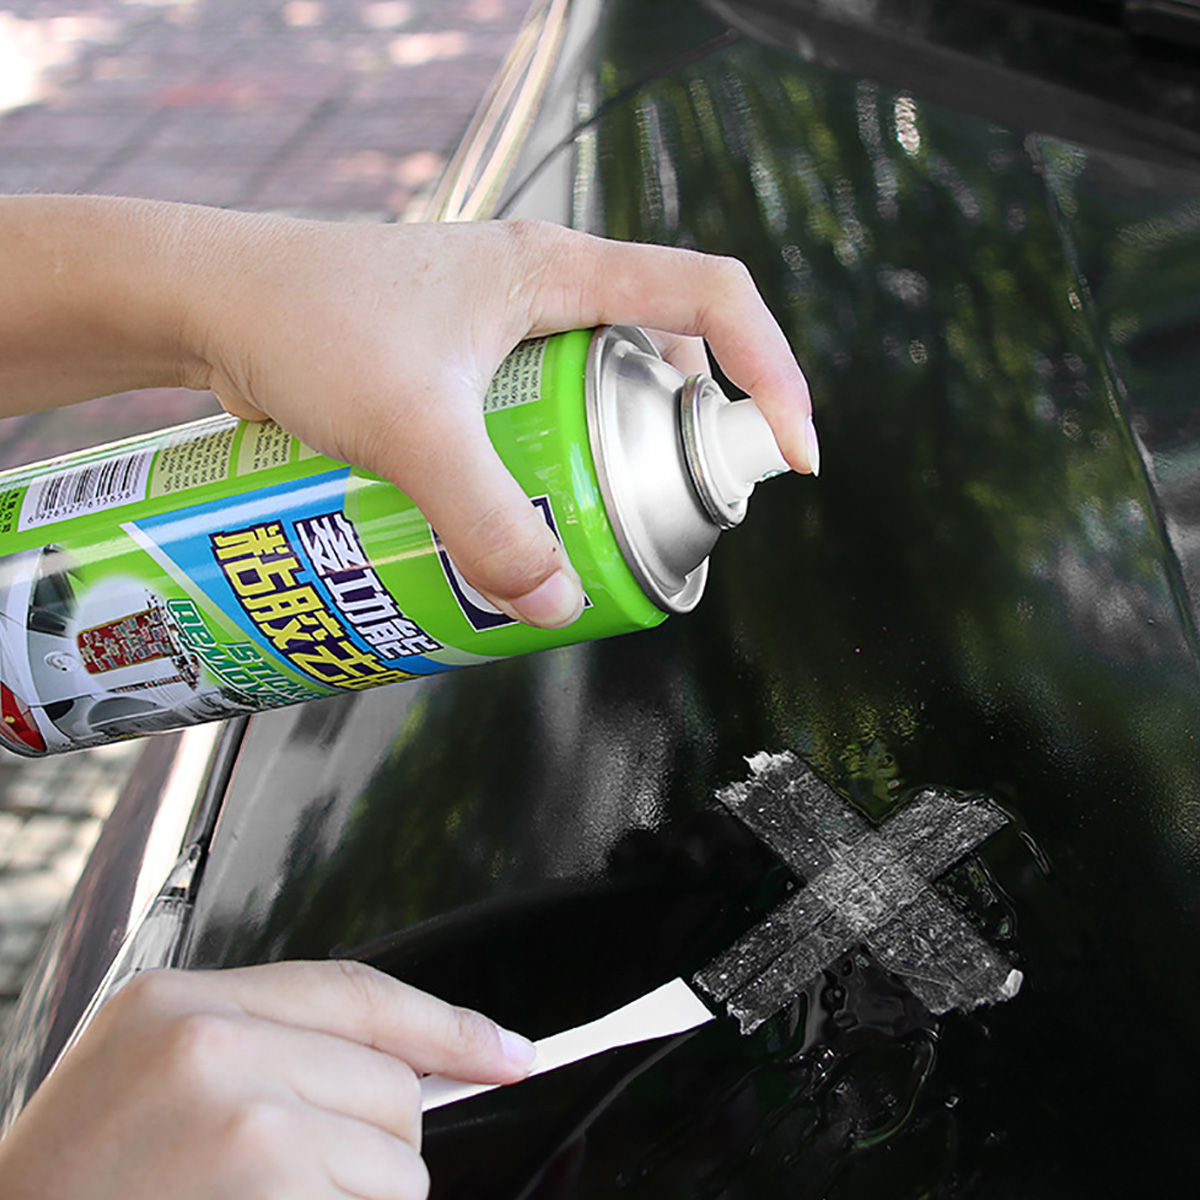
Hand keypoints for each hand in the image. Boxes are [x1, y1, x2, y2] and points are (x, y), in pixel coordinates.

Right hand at [0, 961, 533, 1199]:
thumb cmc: (74, 1193)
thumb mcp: (151, 1080)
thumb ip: (271, 1048)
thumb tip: (415, 1061)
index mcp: (179, 1004)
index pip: (359, 992)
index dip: (447, 1025)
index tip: (506, 1051)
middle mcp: (214, 1048)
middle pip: (392, 1083)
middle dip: (370, 1140)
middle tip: (283, 1178)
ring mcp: (244, 1125)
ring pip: (395, 1161)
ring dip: (354, 1198)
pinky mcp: (269, 1193)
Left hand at [1, 199, 815, 627]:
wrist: (202, 301)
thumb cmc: (302, 322)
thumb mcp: (412, 429)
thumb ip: (486, 521)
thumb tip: (550, 603)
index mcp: (558, 270)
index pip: (713, 298)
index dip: (773, 371)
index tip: (791, 452)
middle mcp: (540, 289)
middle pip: (662, 357)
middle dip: (681, 439)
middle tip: (667, 514)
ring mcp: (498, 326)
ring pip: (595, 392)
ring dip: (608, 461)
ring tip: (591, 526)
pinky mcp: (458, 362)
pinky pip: (535, 413)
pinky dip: (547, 465)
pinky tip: (519, 516)